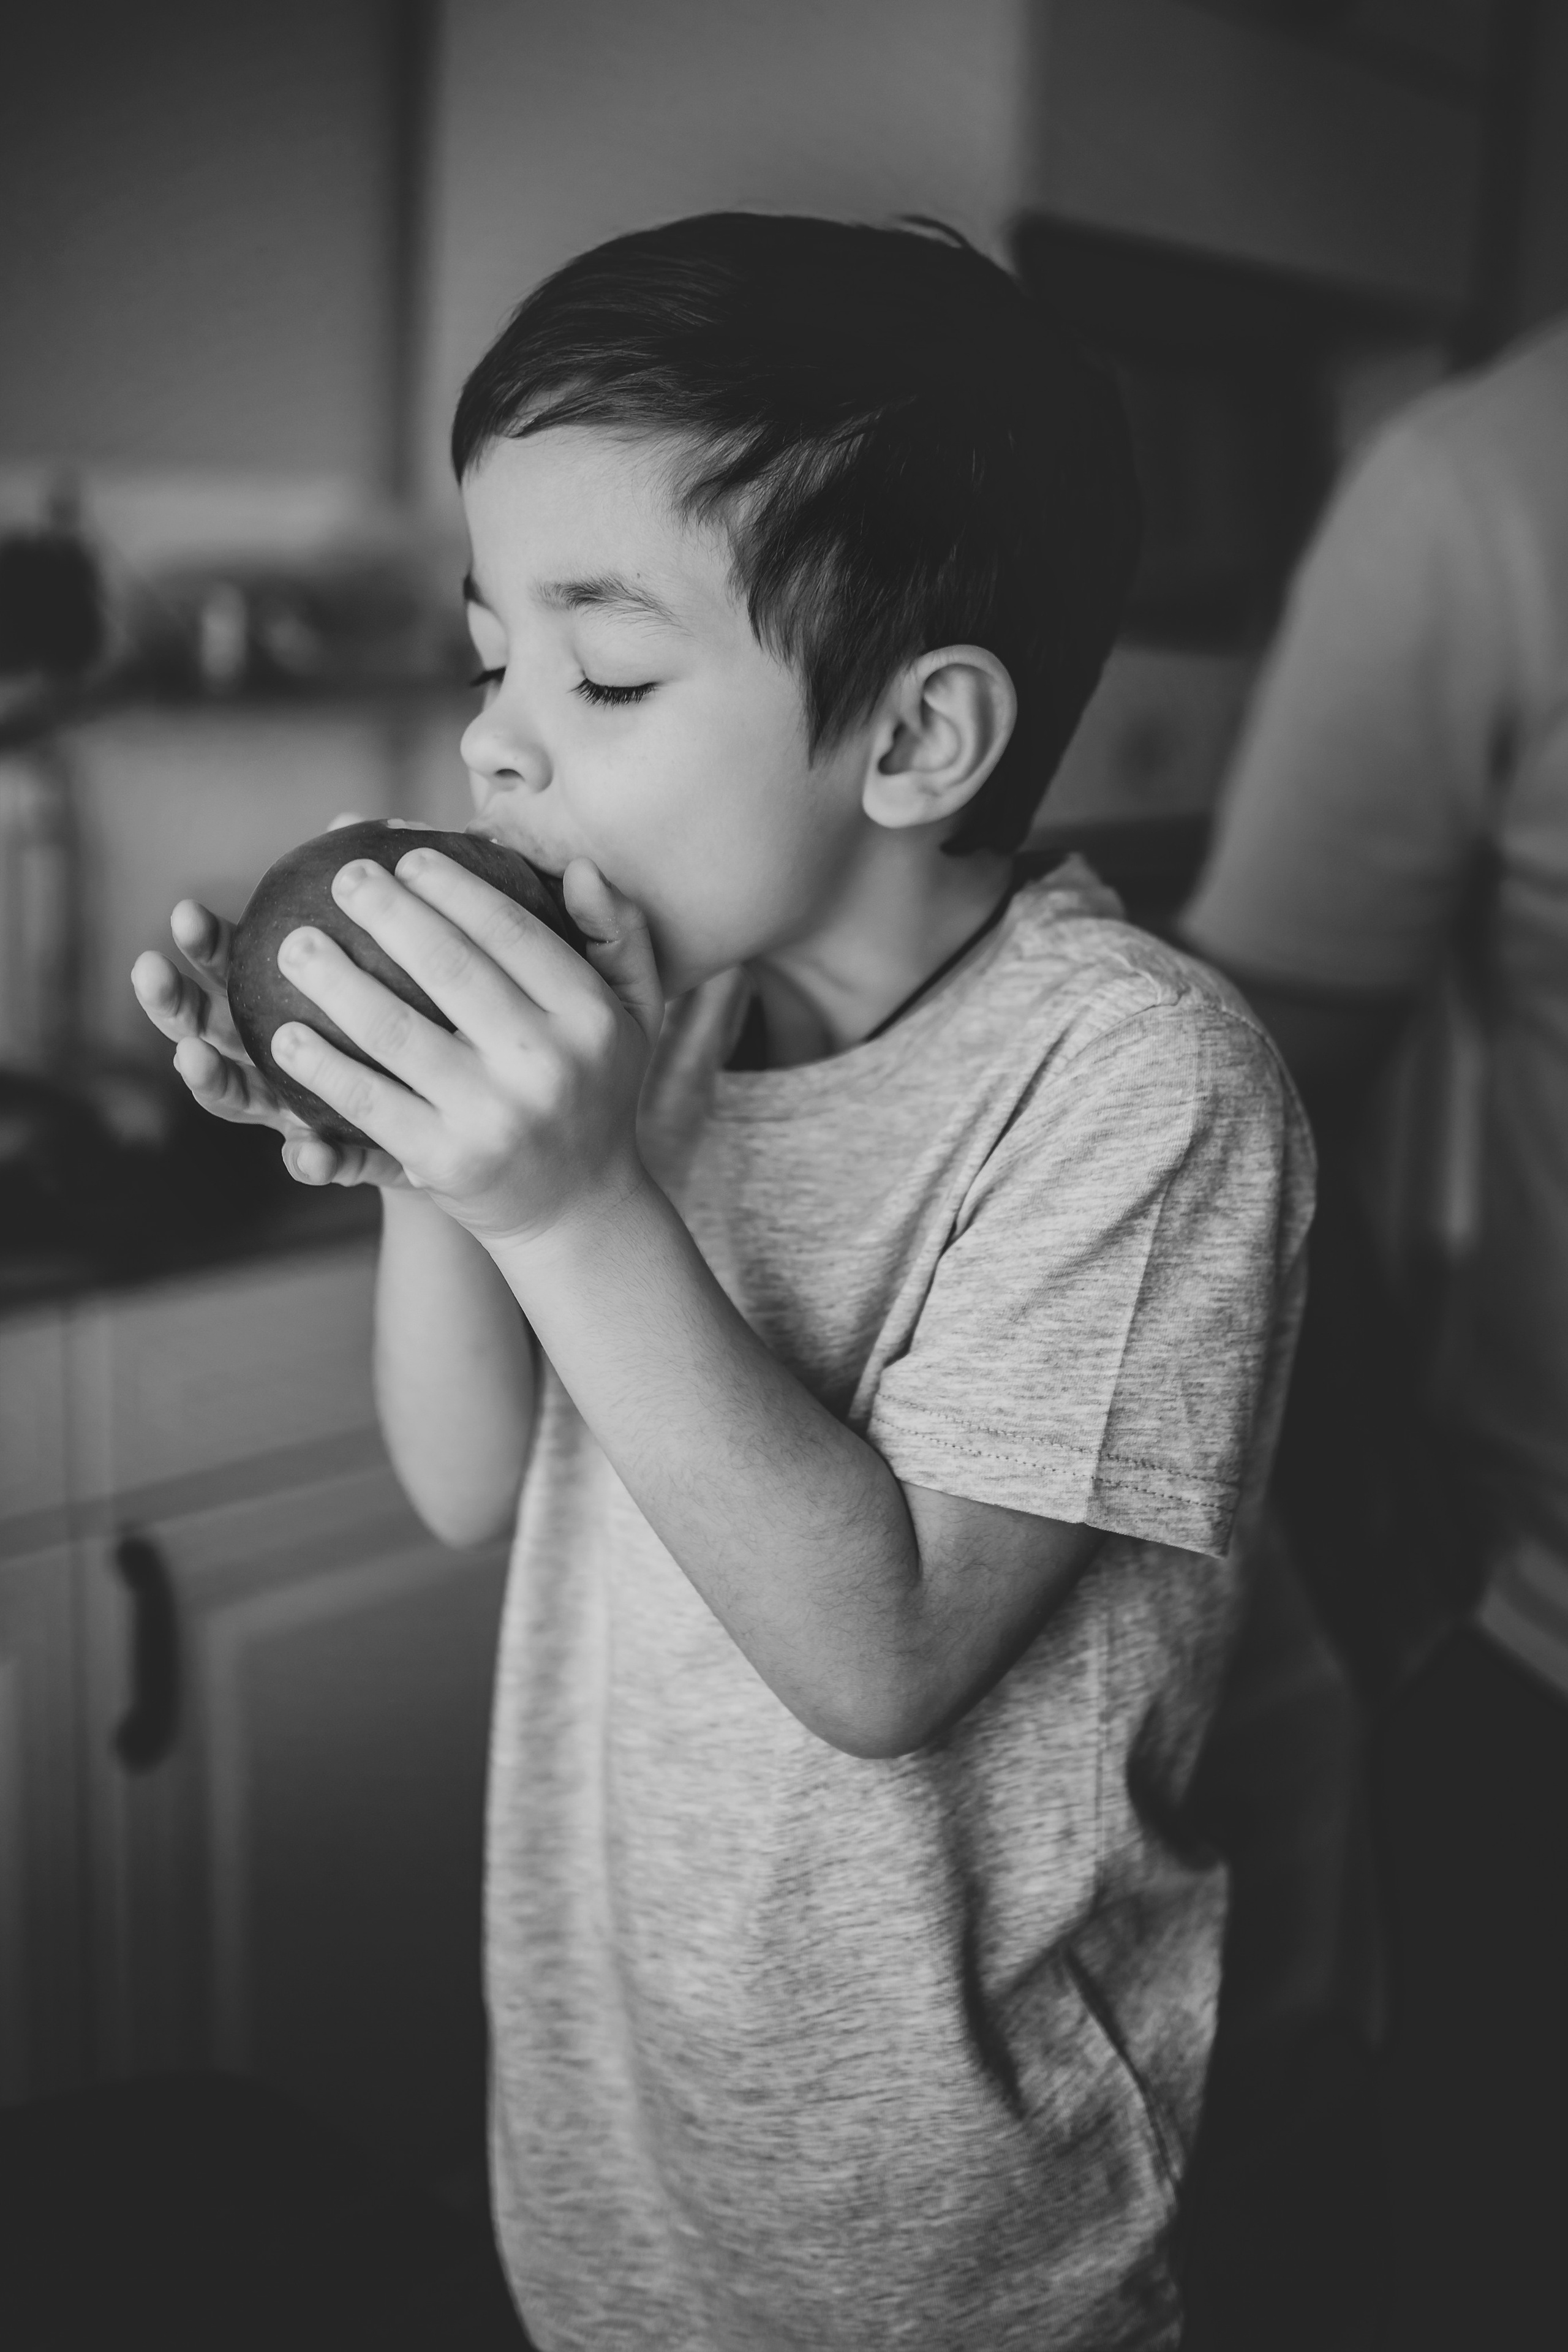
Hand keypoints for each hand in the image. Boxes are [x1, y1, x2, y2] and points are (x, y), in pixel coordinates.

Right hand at [129, 812, 409, 1190]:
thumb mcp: (403, 954)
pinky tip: (307, 1155)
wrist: (478, 1106)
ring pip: (241, 1098)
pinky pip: (326, 1162)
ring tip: (191, 1060)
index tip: (182, 913)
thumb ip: (375, 899)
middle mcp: (276, 1053)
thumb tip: (353, 818)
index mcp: (280, 998)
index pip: (229, 965)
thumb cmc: (427, 1013)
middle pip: (208, 1027)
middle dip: (172, 1003)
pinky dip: (309, 1160)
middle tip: (150, 970)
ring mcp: (302, 1110)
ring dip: (210, 1080)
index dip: (202, 944)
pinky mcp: (348, 1156)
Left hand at [264, 848, 662, 1245]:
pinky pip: (370, 1101)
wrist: (579, 1211)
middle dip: (385, 912)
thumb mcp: (634, 1015)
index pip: (510, 932)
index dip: (453, 887)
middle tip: (342, 879)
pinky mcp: (446, 1160)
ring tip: (293, 945)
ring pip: (395, 1031)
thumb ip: (618, 938)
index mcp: (589, 1017)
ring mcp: (494, 1115)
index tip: (406, 857)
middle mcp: (546, 1063)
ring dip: (333, 981)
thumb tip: (580, 869)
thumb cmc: (593, 1091)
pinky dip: (323, 1068)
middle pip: (449, 968)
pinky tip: (284, 1037)